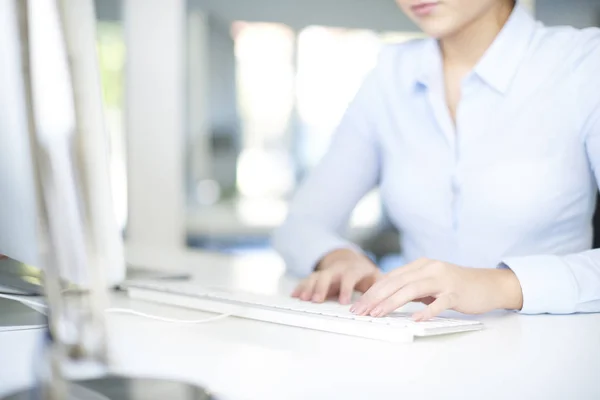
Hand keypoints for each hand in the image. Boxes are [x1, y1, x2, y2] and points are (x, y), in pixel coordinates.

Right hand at [292, 249, 380, 303]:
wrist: (350, 261)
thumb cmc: (364, 274)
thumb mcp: (375, 277)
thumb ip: (380, 285)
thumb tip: (391, 296)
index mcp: (353, 269)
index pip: (349, 276)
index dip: (345, 288)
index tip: (343, 302)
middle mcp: (337, 269)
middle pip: (327, 275)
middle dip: (321, 288)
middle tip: (317, 300)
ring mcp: (326, 272)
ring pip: (315, 277)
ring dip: (308, 287)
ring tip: (303, 299)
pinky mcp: (317, 276)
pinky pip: (307, 280)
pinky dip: (300, 287)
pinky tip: (294, 295)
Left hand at [350, 258, 522, 320]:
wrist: (488, 284)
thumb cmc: (456, 286)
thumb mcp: (430, 283)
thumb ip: (411, 287)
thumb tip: (386, 299)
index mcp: (420, 265)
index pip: (390, 278)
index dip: (372, 291)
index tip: (358, 305)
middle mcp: (429, 268)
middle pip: (396, 282)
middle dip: (375, 297)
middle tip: (360, 311)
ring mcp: (443, 280)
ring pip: (412, 289)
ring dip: (392, 302)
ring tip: (377, 314)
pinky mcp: (456, 293)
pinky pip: (439, 302)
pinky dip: (426, 311)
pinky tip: (415, 319)